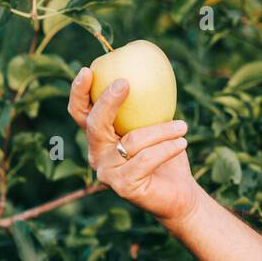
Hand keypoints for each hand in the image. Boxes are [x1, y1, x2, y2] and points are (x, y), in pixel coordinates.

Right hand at [67, 67, 201, 224]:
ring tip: (182, 126)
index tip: (88, 70)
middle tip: (125, 83)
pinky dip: (167, 148)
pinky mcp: (123, 187)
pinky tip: (182, 142)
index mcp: (100, 137)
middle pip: (95, 124)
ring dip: (162, 130)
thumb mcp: (157, 124)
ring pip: (131, 141)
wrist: (180, 192)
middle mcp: (97, 154)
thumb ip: (147, 104)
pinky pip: (146, 159)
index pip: (81, 112)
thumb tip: (150, 68)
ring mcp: (107, 173)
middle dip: (107, 101)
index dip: (79, 92)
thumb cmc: (167, 153)